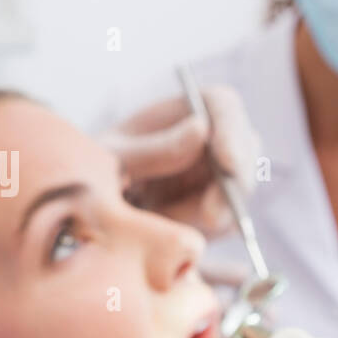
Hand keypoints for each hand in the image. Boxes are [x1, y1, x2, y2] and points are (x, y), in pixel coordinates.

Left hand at [101, 86, 259, 235]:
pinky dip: (198, 231)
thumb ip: (153, 149)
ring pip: (237, 193)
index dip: (232, 132)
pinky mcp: (216, 206)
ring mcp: (216, 172)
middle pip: (244, 150)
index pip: (223, 106)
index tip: (228, 164)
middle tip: (208, 217)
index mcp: (183, 110)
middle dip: (232, 186)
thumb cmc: (95, 172)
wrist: (92, 213)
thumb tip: (201, 129)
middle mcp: (208, 137)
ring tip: (159, 219)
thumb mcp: (114, 160)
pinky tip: (166, 227)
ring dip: (206, 214)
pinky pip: (223, 222)